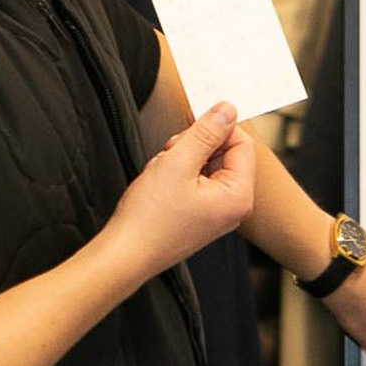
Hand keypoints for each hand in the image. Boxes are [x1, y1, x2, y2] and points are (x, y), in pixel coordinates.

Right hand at [104, 102, 255, 278]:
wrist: (123, 255)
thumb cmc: (148, 219)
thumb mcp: (178, 162)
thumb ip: (206, 132)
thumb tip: (227, 110)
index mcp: (238, 196)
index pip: (242, 144)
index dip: (218, 127)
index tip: (194, 119)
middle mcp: (232, 206)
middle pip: (224, 153)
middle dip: (194, 146)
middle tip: (171, 153)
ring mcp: (215, 211)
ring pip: (205, 164)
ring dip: (181, 159)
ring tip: (160, 173)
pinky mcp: (198, 213)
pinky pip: (193, 180)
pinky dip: (175, 174)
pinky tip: (158, 184)